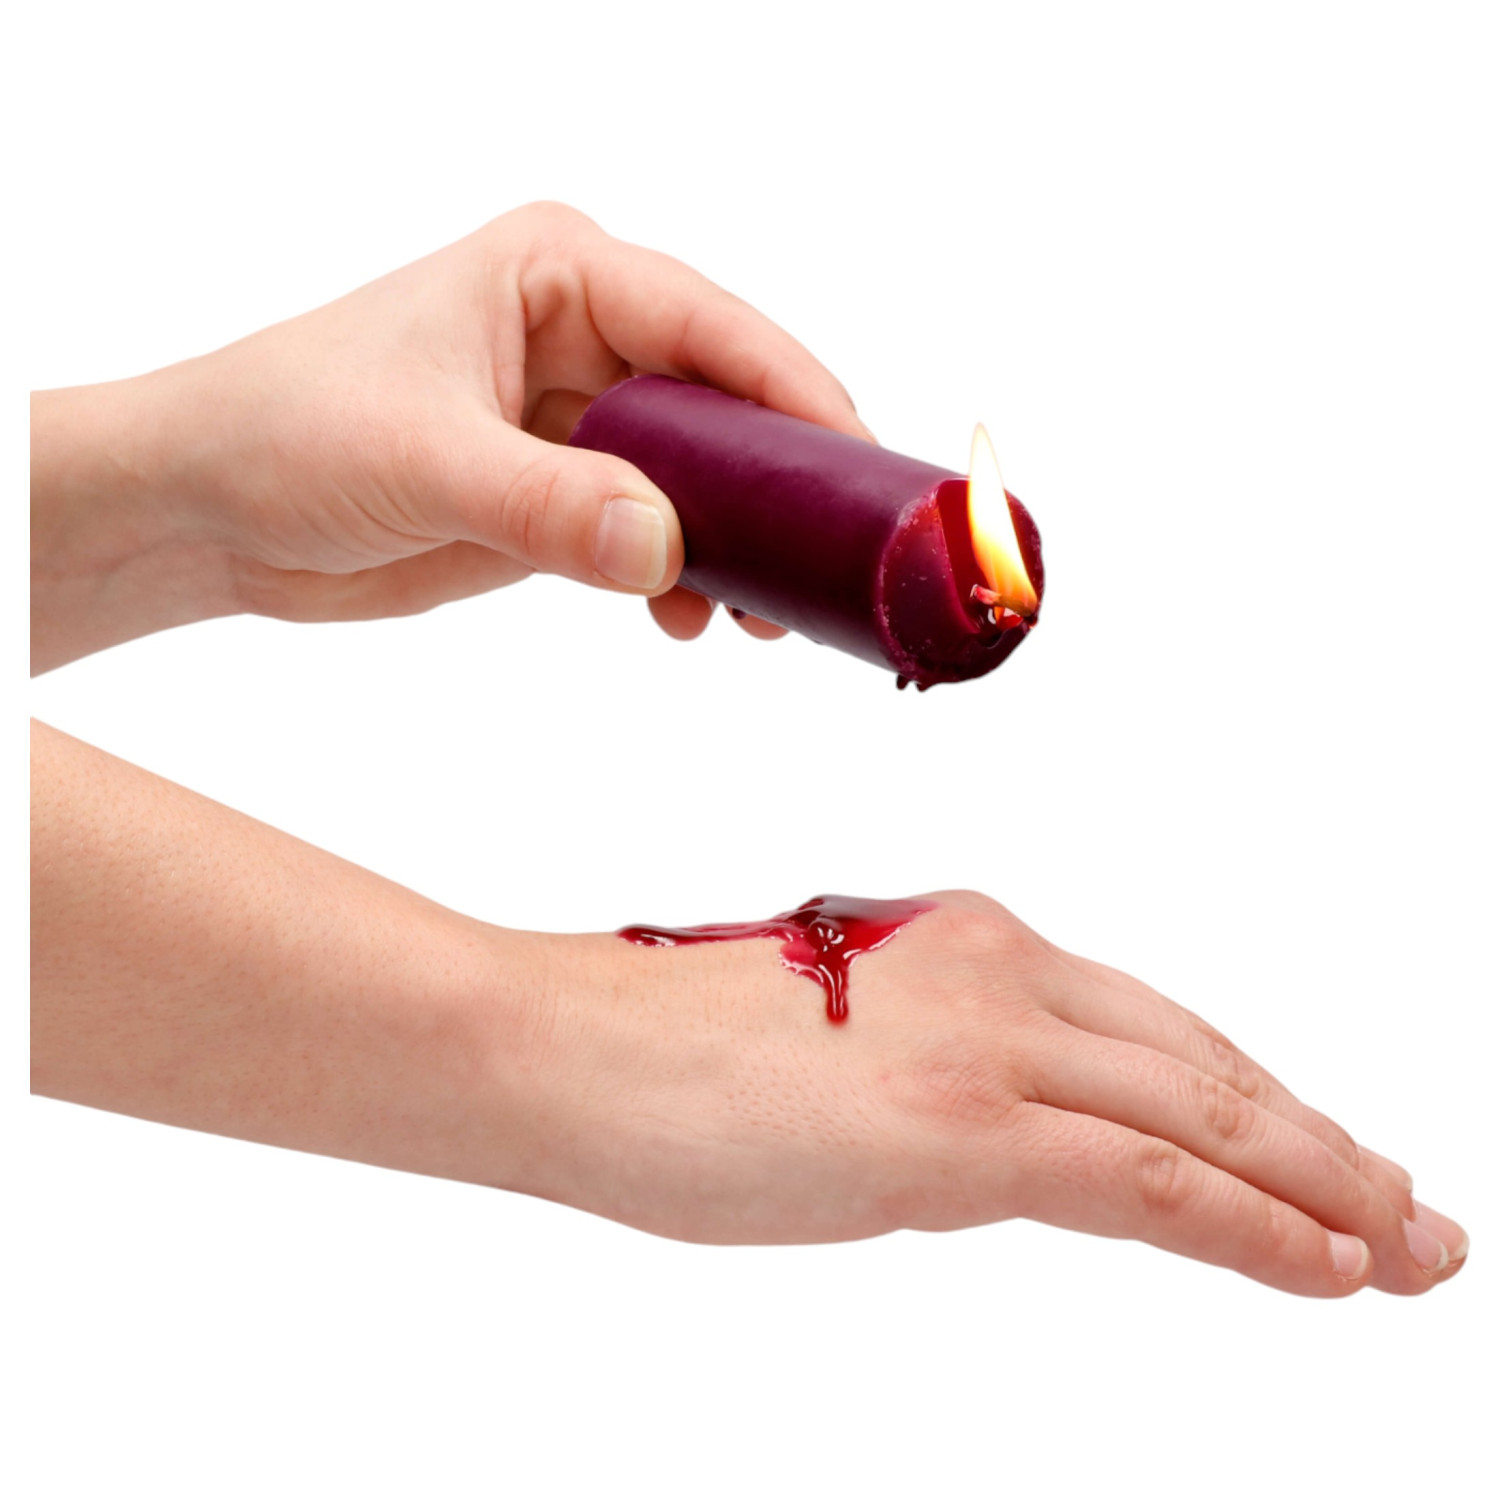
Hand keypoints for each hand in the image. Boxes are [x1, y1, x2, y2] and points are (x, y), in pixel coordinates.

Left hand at [30, 202, 869, 669]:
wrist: (212, 512)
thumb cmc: (287, 434)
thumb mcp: (426, 461)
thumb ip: (553, 505)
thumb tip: (672, 552)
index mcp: (559, 277)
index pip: (711, 326)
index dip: (795, 393)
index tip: (859, 466)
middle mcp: (584, 337)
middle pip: (726, 404)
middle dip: (779, 486)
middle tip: (833, 563)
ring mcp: (580, 422)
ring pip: (702, 478)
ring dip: (739, 546)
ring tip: (766, 619)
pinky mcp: (566, 495)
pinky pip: (658, 533)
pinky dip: (683, 577)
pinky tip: (686, 621)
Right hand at [32, 725, 1465, 1296]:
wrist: (567, 1047)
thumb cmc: (666, 1051)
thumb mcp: (832, 1045)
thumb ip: (929, 1069)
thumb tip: (993, 1133)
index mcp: (972, 943)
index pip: (1153, 1028)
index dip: (1248, 1095)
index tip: (1312, 1147)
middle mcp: (1005, 972)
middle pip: (1205, 1066)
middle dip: (1316, 1144)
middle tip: (1406, 1207)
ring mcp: (990, 1044)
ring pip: (1205, 1120)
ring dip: (1320, 1190)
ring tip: (1405, 1248)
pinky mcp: (964, 1128)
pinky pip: (1153, 1184)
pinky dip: (1257, 1228)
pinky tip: (1332, 1270)